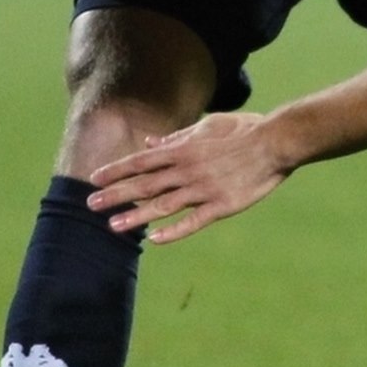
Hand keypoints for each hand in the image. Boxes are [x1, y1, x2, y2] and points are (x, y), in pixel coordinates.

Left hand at [88, 113, 285, 242]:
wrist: (276, 142)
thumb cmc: (243, 130)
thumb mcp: (207, 127)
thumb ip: (176, 138)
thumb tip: (150, 143)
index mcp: (184, 150)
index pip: (141, 161)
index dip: (117, 170)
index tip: (94, 178)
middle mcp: (188, 170)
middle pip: (145, 184)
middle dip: (116, 194)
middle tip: (90, 204)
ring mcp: (204, 189)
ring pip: (163, 205)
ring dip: (135, 216)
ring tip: (112, 225)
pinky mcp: (222, 206)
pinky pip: (193, 221)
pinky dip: (172, 231)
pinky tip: (154, 239)